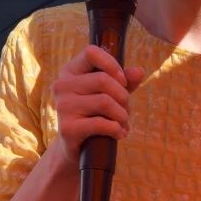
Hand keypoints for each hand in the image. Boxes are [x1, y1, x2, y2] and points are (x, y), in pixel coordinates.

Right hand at [51, 44, 143, 166]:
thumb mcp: (110, 94)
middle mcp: (62, 85)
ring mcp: (63, 107)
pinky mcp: (67, 128)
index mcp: (70, 71)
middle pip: (103, 80)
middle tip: (126, 110)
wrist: (76, 148)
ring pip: (104, 101)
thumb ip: (124, 81)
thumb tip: (139, 71)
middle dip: (123, 96)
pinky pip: (101, 123)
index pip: (91, 52)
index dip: (111, 64)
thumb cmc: (95, 115)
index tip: (122, 80)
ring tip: (123, 123)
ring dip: (122, 115)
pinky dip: (116, 129)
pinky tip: (119, 134)